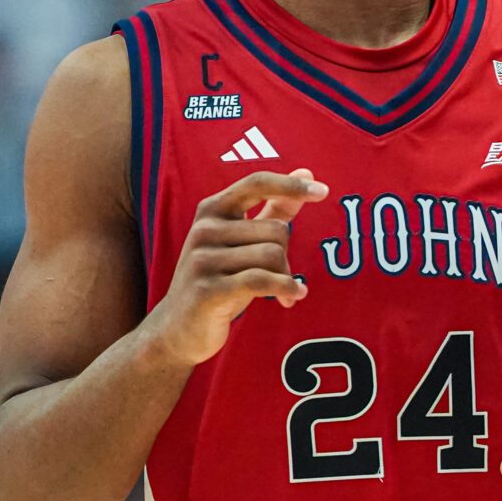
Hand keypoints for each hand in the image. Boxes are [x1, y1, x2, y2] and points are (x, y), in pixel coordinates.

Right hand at [143, 170, 327, 367]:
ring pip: (272, 255)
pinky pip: (262, 281)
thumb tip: (307, 172)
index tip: (323, 191)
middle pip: (275, 229)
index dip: (291, 185)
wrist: (178, 328)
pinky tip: (294, 297)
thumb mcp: (241, 241)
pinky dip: (286, 289)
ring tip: (282, 291)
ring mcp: (203, 260)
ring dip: (286, 276)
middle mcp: (204, 229)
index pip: (256, 183)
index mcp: (211, 209)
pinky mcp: (209, 290)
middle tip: (281, 275)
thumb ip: (273, 208)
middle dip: (287, 255)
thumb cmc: (218, 279)